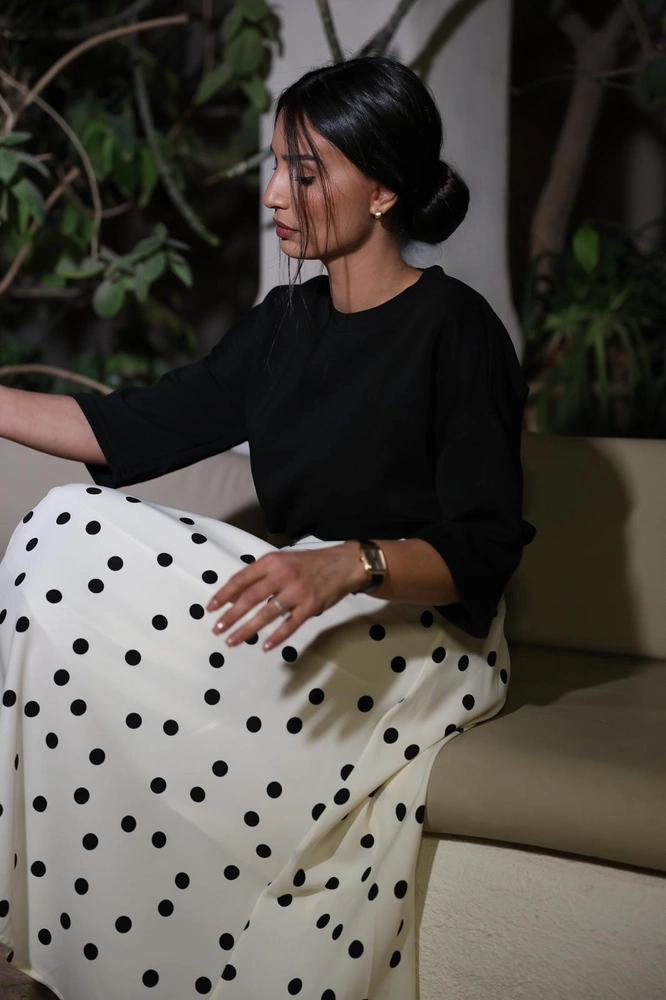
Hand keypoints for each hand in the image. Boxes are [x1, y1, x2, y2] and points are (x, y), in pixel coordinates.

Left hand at [205, 542, 368, 651]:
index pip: (241, 579)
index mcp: (271, 562)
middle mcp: (282, 575)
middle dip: (230, 616)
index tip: (210, 608)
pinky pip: (290, 625)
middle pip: (250, 598)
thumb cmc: (309, 563)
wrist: (343, 564)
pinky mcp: (310, 606)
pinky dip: (277, 637)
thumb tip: (235, 595)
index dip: (224, 595)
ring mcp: (297, 592)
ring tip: (232, 641)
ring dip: (247, 629)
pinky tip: (265, 646)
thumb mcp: (282, 560)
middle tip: (216, 629)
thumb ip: (260, 575)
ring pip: (266, 613)